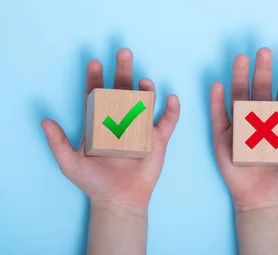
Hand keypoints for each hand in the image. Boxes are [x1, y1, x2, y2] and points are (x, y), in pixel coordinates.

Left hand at [41, 48, 180, 209]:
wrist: (118, 199)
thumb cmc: (93, 182)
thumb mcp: (70, 163)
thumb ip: (58, 142)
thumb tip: (44, 120)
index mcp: (100, 123)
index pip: (97, 95)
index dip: (95, 79)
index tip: (94, 63)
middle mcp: (121, 121)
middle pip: (123, 91)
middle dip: (123, 72)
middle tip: (124, 53)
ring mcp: (141, 129)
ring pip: (145, 103)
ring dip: (146, 90)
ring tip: (143, 82)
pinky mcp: (157, 140)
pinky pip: (167, 121)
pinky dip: (172, 110)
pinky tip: (170, 98)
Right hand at [209, 47, 277, 210]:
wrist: (265, 201)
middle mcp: (261, 120)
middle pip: (261, 91)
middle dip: (262, 72)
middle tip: (264, 52)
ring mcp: (242, 127)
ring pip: (240, 98)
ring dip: (239, 79)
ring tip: (240, 59)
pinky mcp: (224, 138)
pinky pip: (220, 117)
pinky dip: (218, 102)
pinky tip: (218, 85)